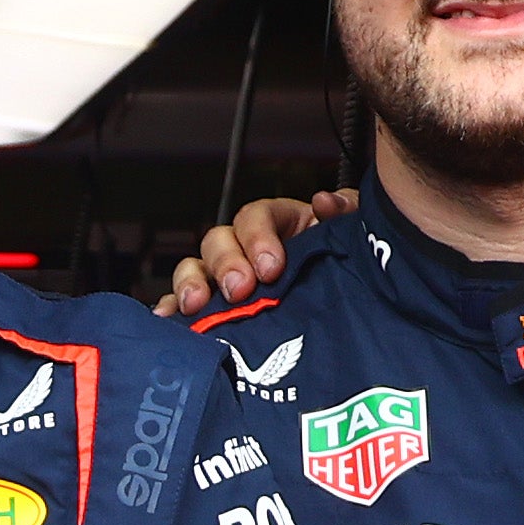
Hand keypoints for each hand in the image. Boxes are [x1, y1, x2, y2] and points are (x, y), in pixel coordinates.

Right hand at [154, 190, 356, 321]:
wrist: (350, 318)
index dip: (257, 237)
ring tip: (196, 305)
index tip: (271, 267)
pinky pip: (185, 306)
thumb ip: (345, 216)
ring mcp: (227, 280)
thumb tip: (325, 203)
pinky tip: (170, 321)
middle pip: (219, 241)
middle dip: (225, 264)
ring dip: (192, 283)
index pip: (256, 217)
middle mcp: (247, 249)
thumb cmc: (347, 268)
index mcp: (279, 226)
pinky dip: (172, 310)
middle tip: (239, 290)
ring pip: (196, 268)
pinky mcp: (216, 312)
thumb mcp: (353, 238)